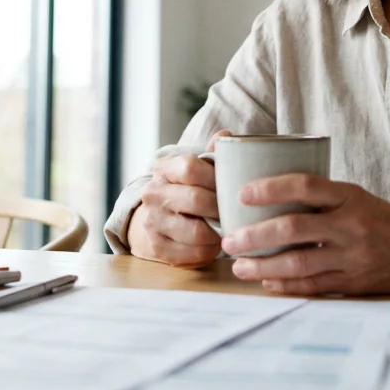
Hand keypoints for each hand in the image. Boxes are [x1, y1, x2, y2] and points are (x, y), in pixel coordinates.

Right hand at [126, 131, 229, 268]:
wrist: (156, 219)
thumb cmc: (186, 190)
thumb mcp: (196, 169)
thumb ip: (212, 154)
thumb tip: (226, 135)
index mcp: (164, 168)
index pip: (191, 167)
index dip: (217, 178)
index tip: (234, 186)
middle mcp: (153, 194)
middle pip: (196, 200)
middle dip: (222, 208)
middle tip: (237, 212)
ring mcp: (152, 221)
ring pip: (196, 232)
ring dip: (218, 233)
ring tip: (229, 229)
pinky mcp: (157, 247)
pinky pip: (192, 253)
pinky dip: (210, 250)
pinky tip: (216, 242)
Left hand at [222, 174, 389, 294]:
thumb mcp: (361, 197)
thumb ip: (325, 198)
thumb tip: (274, 196)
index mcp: (351, 196)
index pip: (305, 185)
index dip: (271, 188)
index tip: (243, 194)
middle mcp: (352, 225)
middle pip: (294, 228)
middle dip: (255, 236)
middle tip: (230, 239)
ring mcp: (354, 256)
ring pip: (299, 263)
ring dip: (263, 266)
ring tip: (239, 266)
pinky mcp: (355, 283)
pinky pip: (313, 285)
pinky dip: (286, 285)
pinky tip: (267, 283)